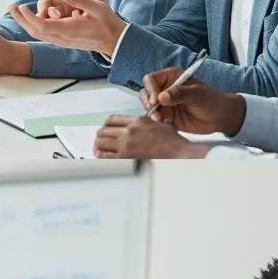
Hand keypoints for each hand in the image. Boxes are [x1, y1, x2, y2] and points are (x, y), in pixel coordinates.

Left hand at [8, 0, 124, 53]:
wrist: (113, 40)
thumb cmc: (107, 22)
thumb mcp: (98, 7)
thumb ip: (82, 0)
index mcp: (68, 31)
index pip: (42, 26)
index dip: (29, 17)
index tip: (22, 6)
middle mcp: (61, 38)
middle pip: (35, 31)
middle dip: (21, 19)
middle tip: (11, 7)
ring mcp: (61, 41)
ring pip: (38, 34)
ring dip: (25, 23)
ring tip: (17, 10)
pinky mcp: (62, 41)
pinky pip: (43, 35)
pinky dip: (33, 26)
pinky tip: (30, 18)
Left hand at [94, 115, 210, 158]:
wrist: (179, 154)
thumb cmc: (174, 143)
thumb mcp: (163, 125)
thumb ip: (152, 122)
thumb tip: (153, 122)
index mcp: (137, 121)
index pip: (112, 119)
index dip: (106, 125)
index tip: (106, 129)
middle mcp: (129, 131)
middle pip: (103, 131)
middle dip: (101, 136)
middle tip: (101, 141)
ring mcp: (126, 144)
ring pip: (100, 142)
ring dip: (99, 147)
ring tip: (100, 150)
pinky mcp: (125, 158)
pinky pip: (104, 157)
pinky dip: (101, 157)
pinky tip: (102, 158)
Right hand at [140, 68, 245, 135]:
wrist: (221, 118)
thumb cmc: (213, 101)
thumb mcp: (198, 94)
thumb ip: (180, 93)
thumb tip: (162, 96)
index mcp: (172, 77)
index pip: (151, 79)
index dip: (151, 89)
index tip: (155, 100)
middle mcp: (166, 89)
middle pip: (146, 93)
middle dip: (148, 103)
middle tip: (156, 113)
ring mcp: (165, 104)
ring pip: (148, 107)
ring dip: (152, 114)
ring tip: (161, 120)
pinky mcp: (166, 116)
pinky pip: (155, 119)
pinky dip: (156, 122)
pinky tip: (166, 124)